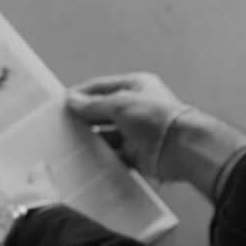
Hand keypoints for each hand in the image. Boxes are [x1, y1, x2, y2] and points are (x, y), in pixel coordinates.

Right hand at [65, 72, 191, 181]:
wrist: (182, 148)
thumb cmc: (158, 117)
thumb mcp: (120, 104)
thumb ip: (94, 104)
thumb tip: (73, 100)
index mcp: (136, 86)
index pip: (103, 86)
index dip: (83, 93)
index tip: (64, 101)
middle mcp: (137, 107)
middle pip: (104, 110)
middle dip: (86, 116)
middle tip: (63, 123)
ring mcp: (137, 131)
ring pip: (108, 134)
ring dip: (93, 138)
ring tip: (71, 141)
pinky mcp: (138, 154)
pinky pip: (115, 155)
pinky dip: (103, 157)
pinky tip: (88, 158)